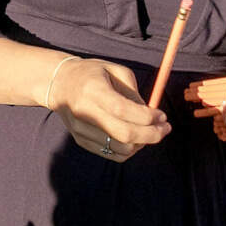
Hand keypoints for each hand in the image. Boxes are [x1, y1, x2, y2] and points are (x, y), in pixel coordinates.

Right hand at [45, 56, 170, 162]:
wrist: (60, 84)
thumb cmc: (93, 74)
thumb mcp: (115, 71)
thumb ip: (134, 94)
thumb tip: (152, 117)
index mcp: (92, 89)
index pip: (122, 110)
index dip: (147, 117)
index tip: (162, 116)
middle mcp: (83, 112)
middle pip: (123, 134)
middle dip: (151, 135)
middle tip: (164, 128)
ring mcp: (80, 129)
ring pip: (120, 149)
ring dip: (142, 143)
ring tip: (149, 132)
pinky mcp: (80, 140)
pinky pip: (112, 154)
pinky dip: (129, 150)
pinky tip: (135, 138)